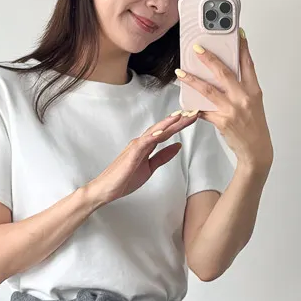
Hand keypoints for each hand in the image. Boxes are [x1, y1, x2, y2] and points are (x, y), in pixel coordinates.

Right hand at [85, 109, 199, 206]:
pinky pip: (144, 143)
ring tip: (181, 116)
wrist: (106, 189)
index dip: (180, 125)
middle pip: (163, 128)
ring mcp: (135, 147)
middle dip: (179, 120)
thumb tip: (178, 146)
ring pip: (154, 131)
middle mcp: (141, 142)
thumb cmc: (124, 179)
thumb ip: (163, 156)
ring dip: (168, 123)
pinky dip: (154, 136)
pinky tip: (163, 131)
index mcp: (146, 145)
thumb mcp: (149, 167)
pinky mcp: (131, 154)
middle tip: (194, 111)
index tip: (193, 117)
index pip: (166, 132)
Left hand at [176, 28, 272, 172]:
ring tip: (180, 72)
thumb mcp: (254, 103)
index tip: (238, 34)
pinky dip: (194, 107)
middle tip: (197, 49)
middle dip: (209, 59)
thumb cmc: (254, 126)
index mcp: (254, 91)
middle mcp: (244, 98)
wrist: (256, 150)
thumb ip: (242, 88)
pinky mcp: (222, 121)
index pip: (248, 64)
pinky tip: (184, 103)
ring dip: (192, 80)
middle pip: (225, 72)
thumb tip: (226, 74)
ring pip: (209, 90)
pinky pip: (204, 110)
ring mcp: (233, 109)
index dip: (242, 48)